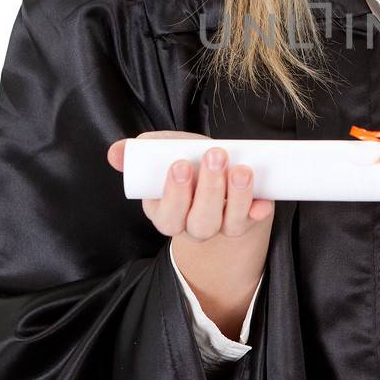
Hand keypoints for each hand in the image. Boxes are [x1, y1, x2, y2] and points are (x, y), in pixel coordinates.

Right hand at [106, 131, 273, 339]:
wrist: (218, 174)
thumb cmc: (187, 162)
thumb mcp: (163, 154)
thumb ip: (139, 153)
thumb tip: (116, 153)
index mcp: (165, 212)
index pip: (167, 214)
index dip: (174, 193)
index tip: (181, 165)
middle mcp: (193, 225)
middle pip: (200, 221)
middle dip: (208, 190)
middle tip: (215, 156)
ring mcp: (221, 226)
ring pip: (228, 223)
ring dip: (236, 196)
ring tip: (241, 169)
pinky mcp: (246, 221)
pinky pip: (254, 222)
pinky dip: (258, 211)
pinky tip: (264, 201)